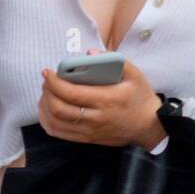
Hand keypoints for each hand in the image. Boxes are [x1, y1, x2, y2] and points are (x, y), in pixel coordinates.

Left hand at [38, 52, 163, 149]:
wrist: (150, 127)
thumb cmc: (140, 98)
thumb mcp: (134, 75)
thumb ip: (114, 60)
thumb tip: (90, 54)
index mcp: (107, 100)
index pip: (71, 93)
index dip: (54, 82)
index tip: (48, 72)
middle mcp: (96, 118)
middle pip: (59, 108)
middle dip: (47, 92)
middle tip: (47, 81)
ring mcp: (91, 131)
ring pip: (56, 122)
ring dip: (44, 106)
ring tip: (46, 93)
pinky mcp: (88, 139)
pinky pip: (60, 134)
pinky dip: (47, 121)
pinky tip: (47, 110)